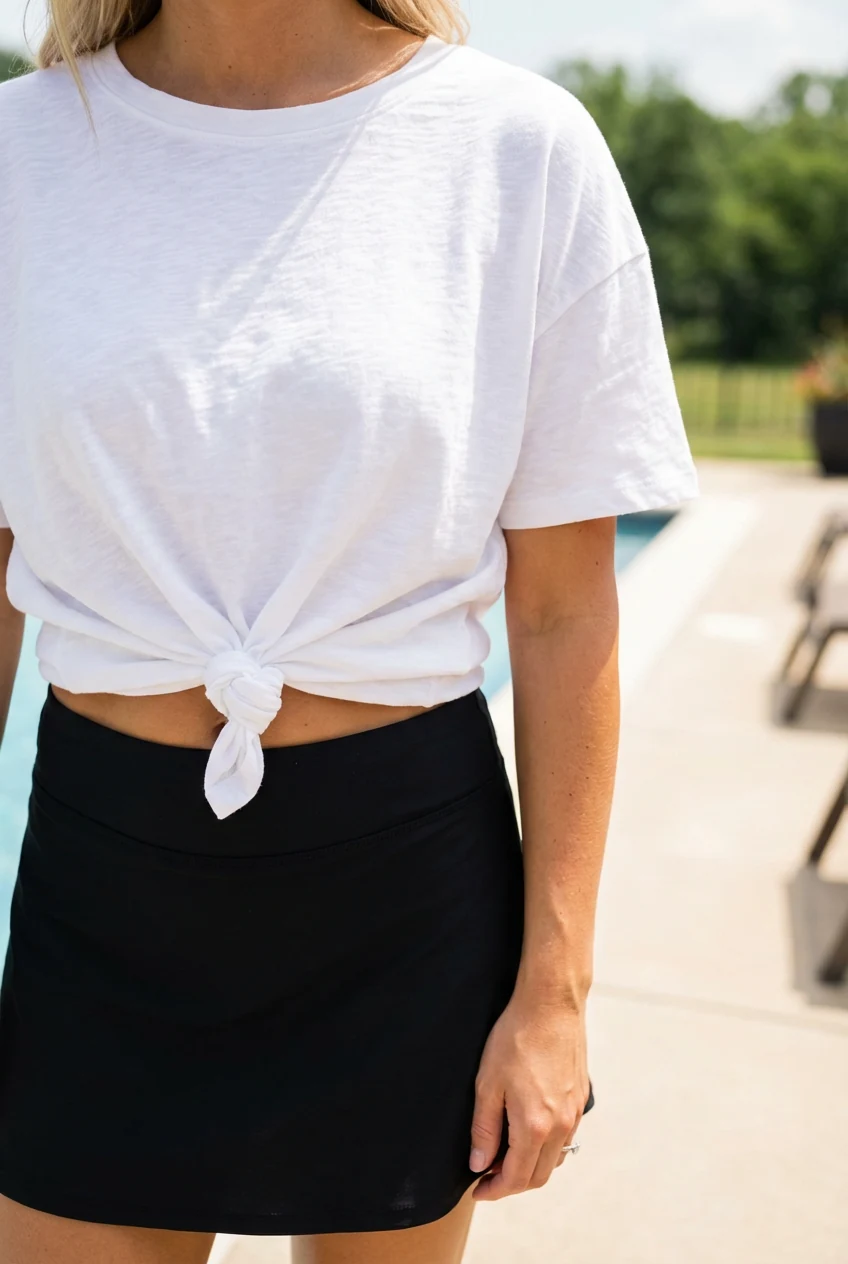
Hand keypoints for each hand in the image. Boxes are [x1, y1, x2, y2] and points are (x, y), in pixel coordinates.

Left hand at [469, 995, 588, 1199]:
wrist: (551, 1004)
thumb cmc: (516, 1038)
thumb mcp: (487, 1083)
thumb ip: (484, 1129)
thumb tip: (480, 1164)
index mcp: (535, 1126)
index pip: (516, 1178)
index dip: (495, 1190)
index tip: (478, 1189)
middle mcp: (560, 1126)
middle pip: (538, 1176)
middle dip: (511, 1184)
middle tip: (487, 1174)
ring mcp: (574, 1113)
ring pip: (554, 1159)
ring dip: (530, 1167)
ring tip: (505, 1154)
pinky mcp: (580, 1099)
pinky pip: (566, 1138)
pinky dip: (546, 1148)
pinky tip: (528, 1132)